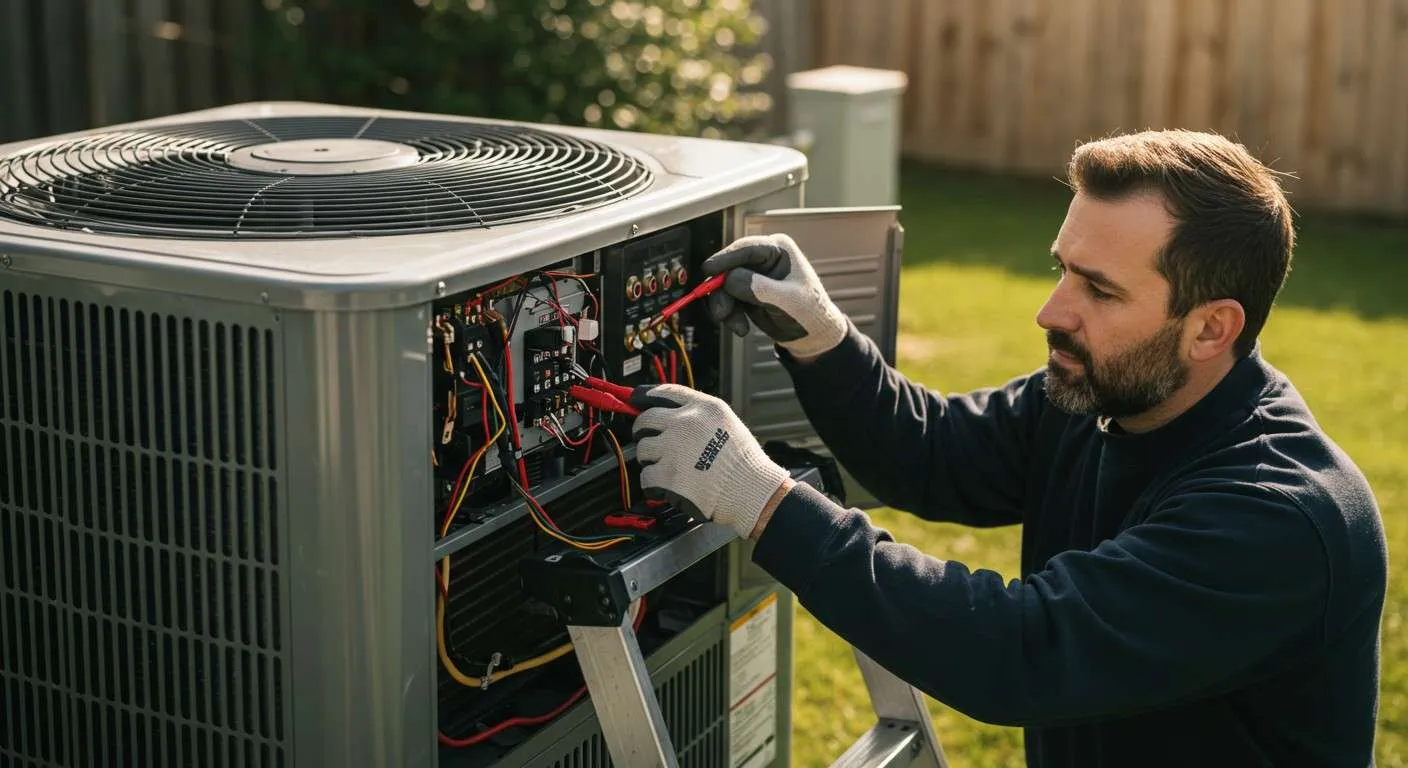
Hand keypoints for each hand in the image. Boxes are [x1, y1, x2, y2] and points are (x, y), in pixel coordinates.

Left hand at [629, 384, 790, 538]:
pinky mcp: (667, 475)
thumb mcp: (727, 422)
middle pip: (645, 420)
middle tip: (649, 441)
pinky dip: (652, 483)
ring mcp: (674, 449)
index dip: (647, 396)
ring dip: (649, 459)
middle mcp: (685, 423)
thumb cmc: (744, 462)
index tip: (639, 399)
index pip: (665, 393)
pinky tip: (666, 484)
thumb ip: (700, 415)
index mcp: (702, 408)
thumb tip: (673, 415)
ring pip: (642, 449)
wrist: (750, 489)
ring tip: (666, 467)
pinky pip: (645, 476)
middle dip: (643, 431)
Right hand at [702, 233, 848, 358]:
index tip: (709, 269)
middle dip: (722, 292)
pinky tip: (741, 328)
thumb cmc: (810, 313)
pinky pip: (727, 300)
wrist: (813, 336)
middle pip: (729, 268)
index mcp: (778, 250)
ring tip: (737, 326)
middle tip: (722, 313)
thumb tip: (731, 279)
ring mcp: (753, 276)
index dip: (725, 258)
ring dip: (725, 308)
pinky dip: (729, 315)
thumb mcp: (788, 300)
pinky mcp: (745, 293)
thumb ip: (760, 288)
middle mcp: (763, 259)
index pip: (746, 248)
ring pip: (724, 286)